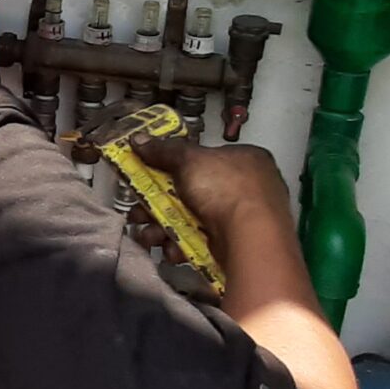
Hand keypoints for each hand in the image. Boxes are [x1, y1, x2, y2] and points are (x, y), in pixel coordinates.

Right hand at [132, 137, 291, 235]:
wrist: (250, 239)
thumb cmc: (227, 190)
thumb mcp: (189, 160)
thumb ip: (163, 151)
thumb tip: (139, 140)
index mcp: (246, 158)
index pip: (205, 157)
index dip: (174, 165)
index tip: (151, 174)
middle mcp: (249, 186)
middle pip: (193, 191)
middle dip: (160, 203)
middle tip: (140, 211)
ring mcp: (244, 218)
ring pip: (194, 218)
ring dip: (165, 227)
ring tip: (148, 234)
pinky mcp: (238, 244)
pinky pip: (203, 240)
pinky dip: (183, 244)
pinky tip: (170, 249)